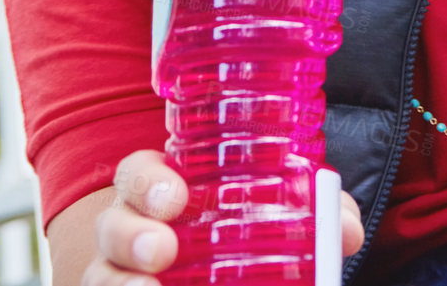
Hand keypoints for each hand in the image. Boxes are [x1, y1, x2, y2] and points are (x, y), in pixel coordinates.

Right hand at [89, 149, 363, 283]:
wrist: (214, 277)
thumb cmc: (241, 235)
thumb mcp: (278, 218)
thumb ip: (318, 216)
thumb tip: (348, 233)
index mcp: (164, 192)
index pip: (137, 172)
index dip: (147, 181)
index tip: (176, 197)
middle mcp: (131, 231)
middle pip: (111, 224)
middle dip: (131, 235)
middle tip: (164, 250)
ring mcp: (117, 273)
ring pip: (99, 274)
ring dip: (118, 282)